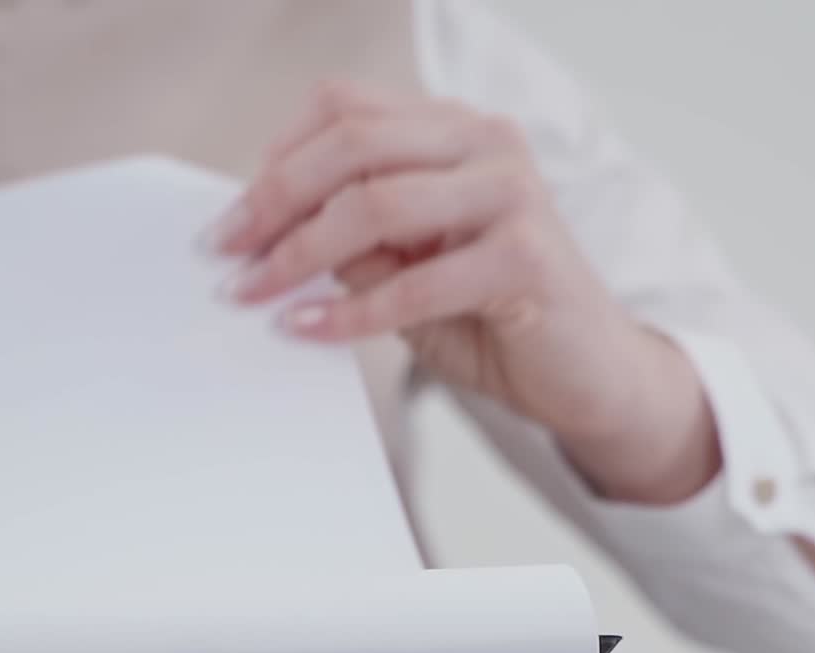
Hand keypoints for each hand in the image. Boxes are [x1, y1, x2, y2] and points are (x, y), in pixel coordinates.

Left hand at [208, 80, 720, 504]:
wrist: (589, 378)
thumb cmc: (497, 321)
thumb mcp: (410, 272)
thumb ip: (357, 243)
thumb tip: (268, 235)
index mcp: (455, 132)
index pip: (345, 112)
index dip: (275, 159)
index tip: (229, 223)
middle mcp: (486, 143)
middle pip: (352, 144)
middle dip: (272, 202)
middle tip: (224, 255)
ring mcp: (511, 193)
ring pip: (376, 203)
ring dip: (298, 254)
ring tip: (254, 295)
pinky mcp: (525, 256)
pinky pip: (414, 281)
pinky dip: (351, 311)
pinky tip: (308, 328)